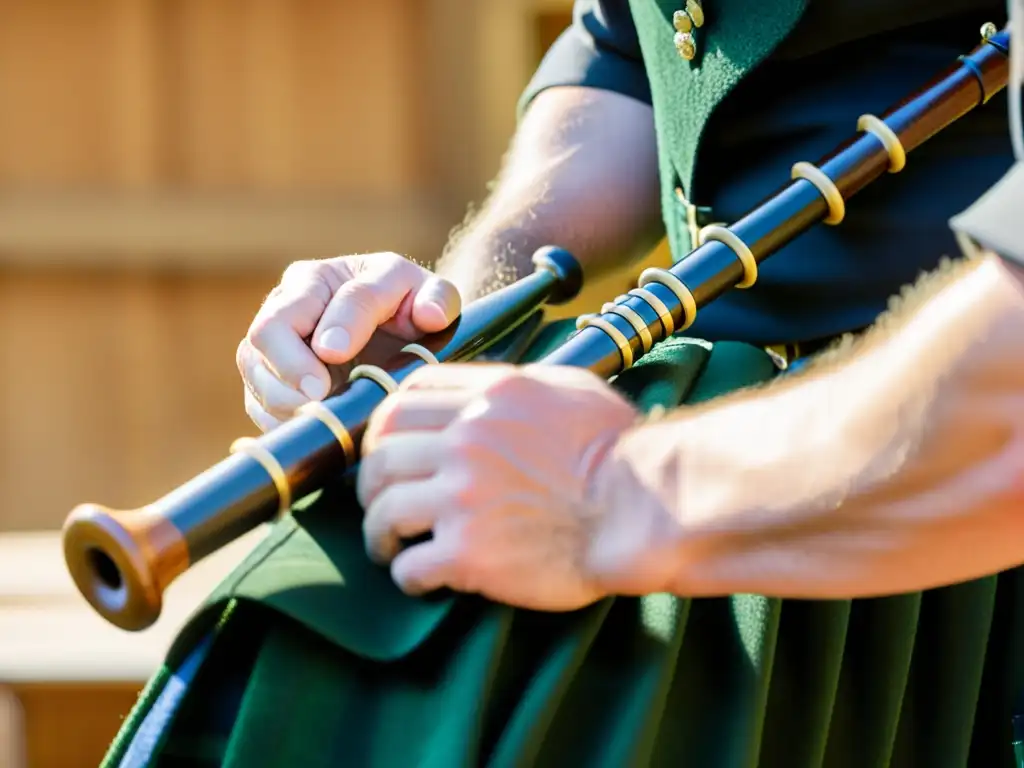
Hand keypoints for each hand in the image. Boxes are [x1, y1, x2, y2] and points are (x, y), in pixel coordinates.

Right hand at [237, 253, 460, 430]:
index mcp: (329, 277)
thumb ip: (438, 299)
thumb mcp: (430, 297)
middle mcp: (289, 302)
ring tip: (322, 413)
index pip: (327, 298)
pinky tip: (312, 424)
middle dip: (290, 367)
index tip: (338, 355)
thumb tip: (429, 315)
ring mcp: (270, 341)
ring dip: (283, 398)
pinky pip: (255, 400)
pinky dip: (278, 417)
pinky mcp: (264, 378)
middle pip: (267, 330)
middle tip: (320, 395)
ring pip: (253, 367)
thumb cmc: (409, 311)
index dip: (335, 326)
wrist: (386, 337)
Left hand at [357, 363, 640, 610]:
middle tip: (380, 500)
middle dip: (371, 480)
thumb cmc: (617, 450)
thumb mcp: (571, 390)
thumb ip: (518, 384)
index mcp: (489, 398)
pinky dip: (408, 575)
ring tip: (389, 546)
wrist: (640, 511)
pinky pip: (410, 566)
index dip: (384, 425)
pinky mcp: (469, 553)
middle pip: (381, 453)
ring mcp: (463, 497)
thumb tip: (488, 392)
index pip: (403, 398)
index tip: (386, 447)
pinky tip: (421, 578)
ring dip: (379, 531)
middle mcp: (467, 440)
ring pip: (384, 509)